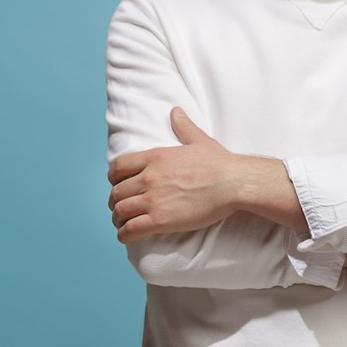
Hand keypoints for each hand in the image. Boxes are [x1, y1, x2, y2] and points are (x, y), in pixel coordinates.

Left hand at [108, 108, 239, 242]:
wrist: (233, 184)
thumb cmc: (219, 163)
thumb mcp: (199, 140)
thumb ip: (183, 126)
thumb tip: (176, 111)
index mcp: (155, 157)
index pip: (118, 167)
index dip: (113, 177)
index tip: (117, 184)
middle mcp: (149, 178)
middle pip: (116, 191)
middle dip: (115, 200)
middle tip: (120, 206)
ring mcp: (153, 200)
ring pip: (120, 211)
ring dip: (118, 218)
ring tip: (122, 223)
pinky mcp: (160, 220)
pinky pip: (130, 229)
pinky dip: (124, 234)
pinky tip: (126, 235)